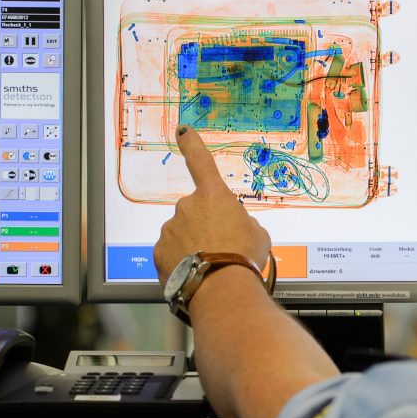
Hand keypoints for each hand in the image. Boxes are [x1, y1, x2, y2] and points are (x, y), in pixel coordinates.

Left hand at [153, 127, 271, 286]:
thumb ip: (242, 223)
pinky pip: (172, 253)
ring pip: (183, 234)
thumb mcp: (257, 234)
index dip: (192, 144)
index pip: (200, 162)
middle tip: (224, 248)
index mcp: (214, 196)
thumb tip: (234, 227)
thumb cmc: (244, 256)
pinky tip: (198, 273)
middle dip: (206, 226)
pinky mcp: (159, 251)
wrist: (222, 287)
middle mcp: (187, 206)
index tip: (182, 130)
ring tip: (212, 265)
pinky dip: (182, 261)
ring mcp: (170, 228)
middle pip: (196, 212)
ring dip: (195, 246)